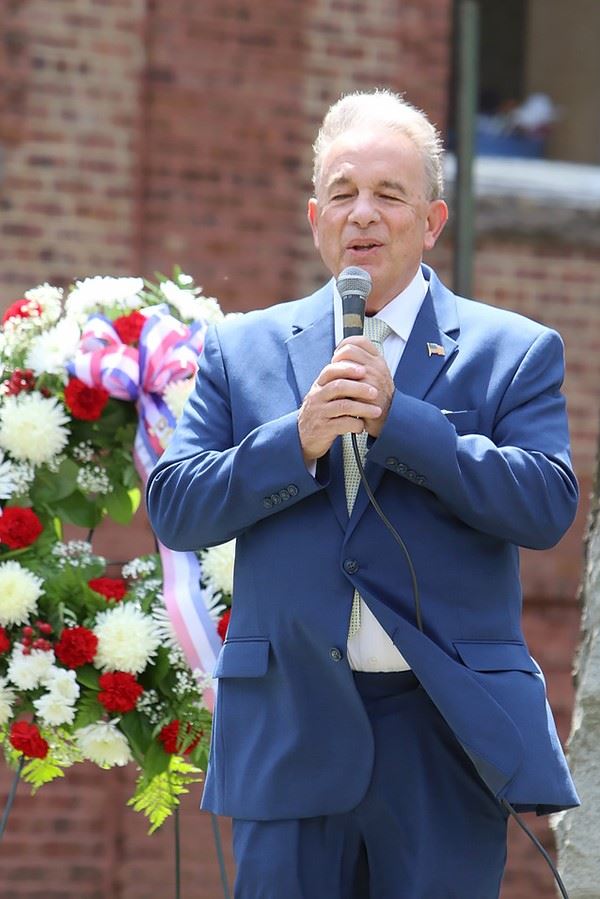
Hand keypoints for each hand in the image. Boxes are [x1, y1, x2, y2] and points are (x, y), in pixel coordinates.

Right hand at [297, 336, 393, 463]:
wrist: (304, 436)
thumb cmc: (321, 412)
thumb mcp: (325, 394)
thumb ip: (338, 382)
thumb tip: (361, 366)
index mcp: (319, 386)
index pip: (331, 370)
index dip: (347, 368)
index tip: (364, 369)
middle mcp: (317, 397)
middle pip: (338, 386)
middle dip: (359, 388)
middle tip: (375, 392)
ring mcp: (319, 413)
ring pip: (343, 406)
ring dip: (363, 408)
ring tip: (377, 411)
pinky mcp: (322, 428)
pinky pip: (342, 424)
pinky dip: (356, 424)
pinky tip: (363, 426)